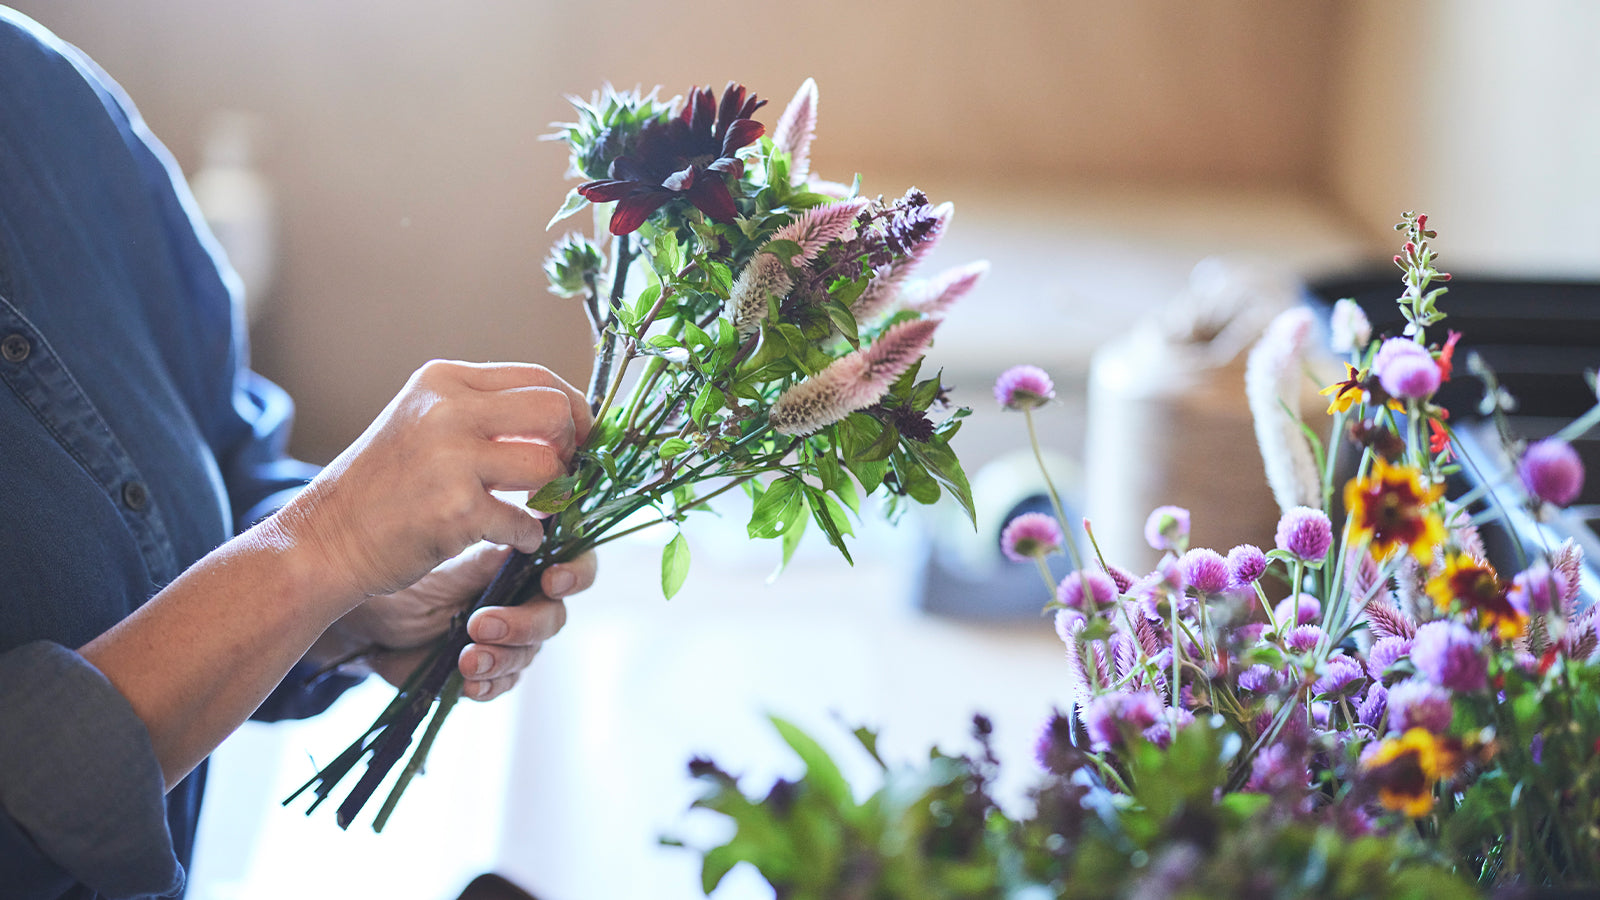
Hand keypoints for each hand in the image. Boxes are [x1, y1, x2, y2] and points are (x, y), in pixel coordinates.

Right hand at [270, 360, 591, 604]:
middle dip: (570, 445)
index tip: (579, 436)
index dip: (573, 408)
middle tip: (560, 473)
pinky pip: (525, 521)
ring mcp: (451, 459)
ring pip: (548, 466)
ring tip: (534, 507)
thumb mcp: (423, 422)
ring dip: (552, 495)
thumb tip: (560, 416)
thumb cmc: (383, 486)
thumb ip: (481, 412)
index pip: (538, 376)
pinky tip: (510, 538)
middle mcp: (447, 410)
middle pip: (554, 411)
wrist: (325, 538)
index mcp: (443, 381)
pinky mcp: (456, 510)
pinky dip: (527, 536)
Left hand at [313, 542, 597, 700]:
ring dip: (502, 657)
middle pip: (554, 614)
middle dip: (525, 624)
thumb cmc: (405, 575)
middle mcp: (522, 597)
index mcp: (521, 560)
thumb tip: (534, 528)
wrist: (368, 621)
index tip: (552, 580)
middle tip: (482, 625)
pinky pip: (506, 682)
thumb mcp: (448, 562)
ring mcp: (508, 636)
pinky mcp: (489, 668)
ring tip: (465, 658)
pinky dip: (490, 683)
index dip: (575, 571)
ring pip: (531, 652)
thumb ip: (492, 555)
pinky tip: (468, 682)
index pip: (571, 561)